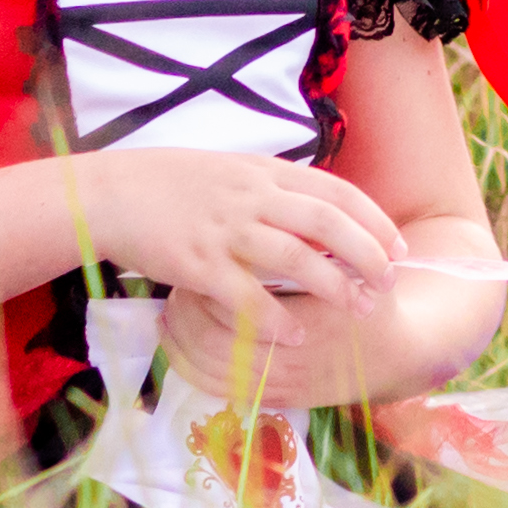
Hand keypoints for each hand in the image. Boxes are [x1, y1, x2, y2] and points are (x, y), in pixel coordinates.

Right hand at [62, 143, 405, 316]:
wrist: (109, 194)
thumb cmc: (169, 185)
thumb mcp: (229, 171)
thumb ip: (271, 188)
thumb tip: (314, 208)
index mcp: (263, 172)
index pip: (335, 191)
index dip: (373, 219)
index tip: (398, 245)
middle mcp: (251, 197)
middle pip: (328, 222)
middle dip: (367, 253)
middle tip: (390, 282)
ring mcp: (225, 230)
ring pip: (295, 257)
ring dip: (333, 285)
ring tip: (358, 309)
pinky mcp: (197, 263)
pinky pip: (244, 295)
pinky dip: (274, 317)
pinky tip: (294, 336)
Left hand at [166, 218, 507, 406]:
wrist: (401, 357)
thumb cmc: (378, 303)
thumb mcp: (358, 268)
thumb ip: (321, 246)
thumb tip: (268, 214)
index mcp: (318, 314)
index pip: (241, 296)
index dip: (213, 278)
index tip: (199, 255)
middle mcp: (298, 355)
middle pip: (216, 336)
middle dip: (188, 311)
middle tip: (175, 284)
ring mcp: (284, 382)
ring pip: (212, 365)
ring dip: (183, 338)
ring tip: (170, 310)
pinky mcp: (277, 398)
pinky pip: (219, 388)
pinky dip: (190, 366)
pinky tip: (177, 343)